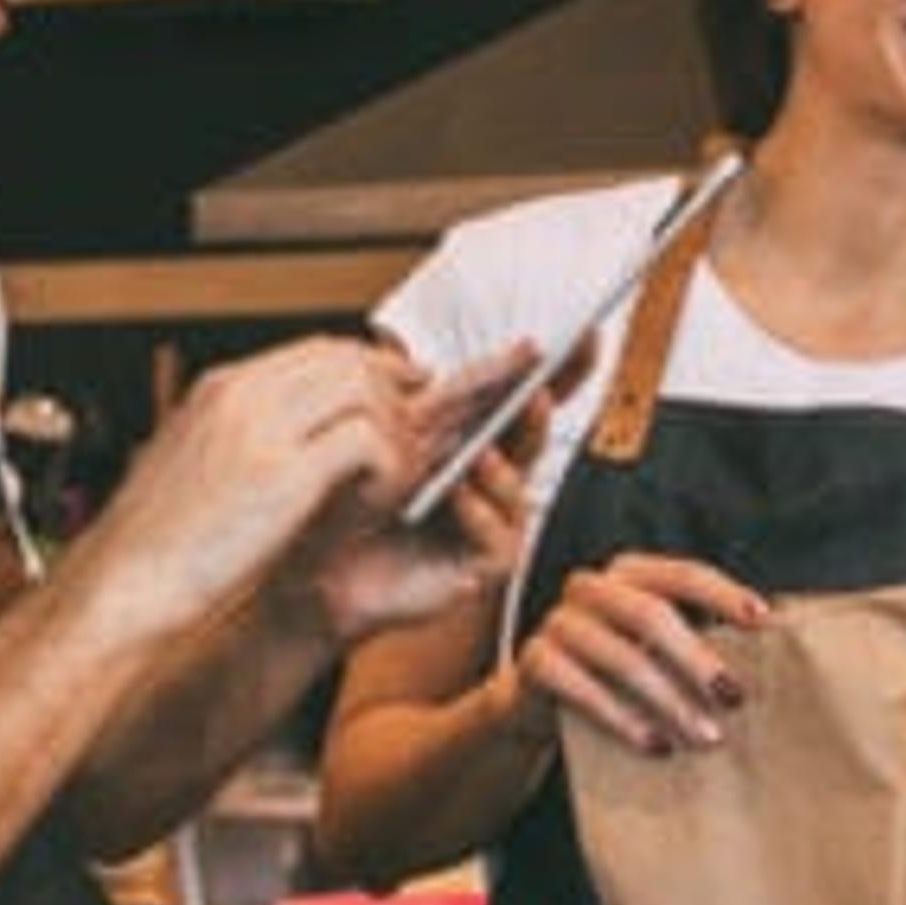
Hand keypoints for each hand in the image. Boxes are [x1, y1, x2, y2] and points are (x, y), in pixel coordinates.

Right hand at [68, 337, 526, 641]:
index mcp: (219, 391)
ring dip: (396, 430)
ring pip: (367, 392)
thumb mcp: (192, 470)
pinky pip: (369, 444)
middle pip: (349, 361)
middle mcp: (243, 396)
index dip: (368, 370)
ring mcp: (263, 428)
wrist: (123, 584)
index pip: (316, 352)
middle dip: (396, 390)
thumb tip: (291, 445)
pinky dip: (391, 467)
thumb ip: (242, 443)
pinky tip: (388, 499)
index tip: (398, 392)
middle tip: (425, 426)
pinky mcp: (285, 472)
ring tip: (406, 472)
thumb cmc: (152, 546)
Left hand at [298, 334, 602, 638]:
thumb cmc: (348, 508)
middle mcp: (490, 478)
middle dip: (541, 410)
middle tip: (534, 393)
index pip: (519, 395)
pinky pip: (499, 540)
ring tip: (479, 456)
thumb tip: (428, 371)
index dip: (558, 365)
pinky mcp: (484, 567)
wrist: (321, 573)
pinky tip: (458, 499)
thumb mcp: (377, 446)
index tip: (584, 331)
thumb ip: (408, 410)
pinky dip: (479, 515)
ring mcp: (492, 521)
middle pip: (533, 435)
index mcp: (471, 437)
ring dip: (502, 470)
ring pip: (518, 488)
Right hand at [514, 552, 769, 756]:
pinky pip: (581, 688)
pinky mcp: (533, 660)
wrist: (541, 704)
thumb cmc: (620, 671)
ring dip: (670, 700)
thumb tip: (773, 644)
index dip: (723, 595)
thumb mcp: (658, 648)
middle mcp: (590, 586)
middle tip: (735, 699)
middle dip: (698, 659)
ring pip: (621, 656)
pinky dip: (623, 719)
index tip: (764, 622)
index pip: (682, 574)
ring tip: (707, 737)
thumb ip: (700, 637)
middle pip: (652, 614)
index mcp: (628, 572)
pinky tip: (657, 746)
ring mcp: (557, 621)